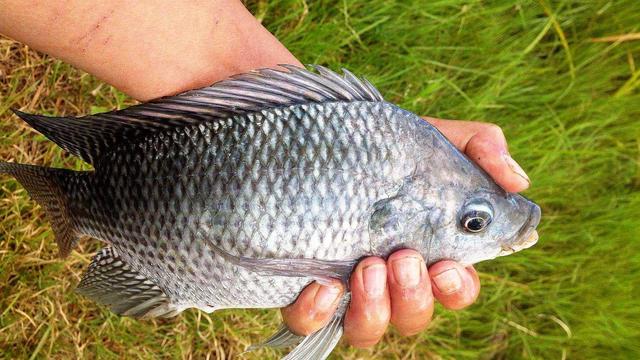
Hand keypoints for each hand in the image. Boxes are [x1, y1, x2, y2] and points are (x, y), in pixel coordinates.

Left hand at [282, 118, 530, 346]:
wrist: (322, 139)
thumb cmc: (386, 146)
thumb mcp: (435, 137)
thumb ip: (480, 148)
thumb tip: (519, 181)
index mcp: (428, 251)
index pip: (456, 290)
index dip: (457, 290)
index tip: (446, 267)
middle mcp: (390, 278)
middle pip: (414, 316)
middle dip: (414, 297)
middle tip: (403, 258)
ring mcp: (348, 286)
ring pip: (368, 330)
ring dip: (375, 309)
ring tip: (369, 267)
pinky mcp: (306, 285)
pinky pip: (310, 322)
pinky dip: (318, 313)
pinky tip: (323, 285)